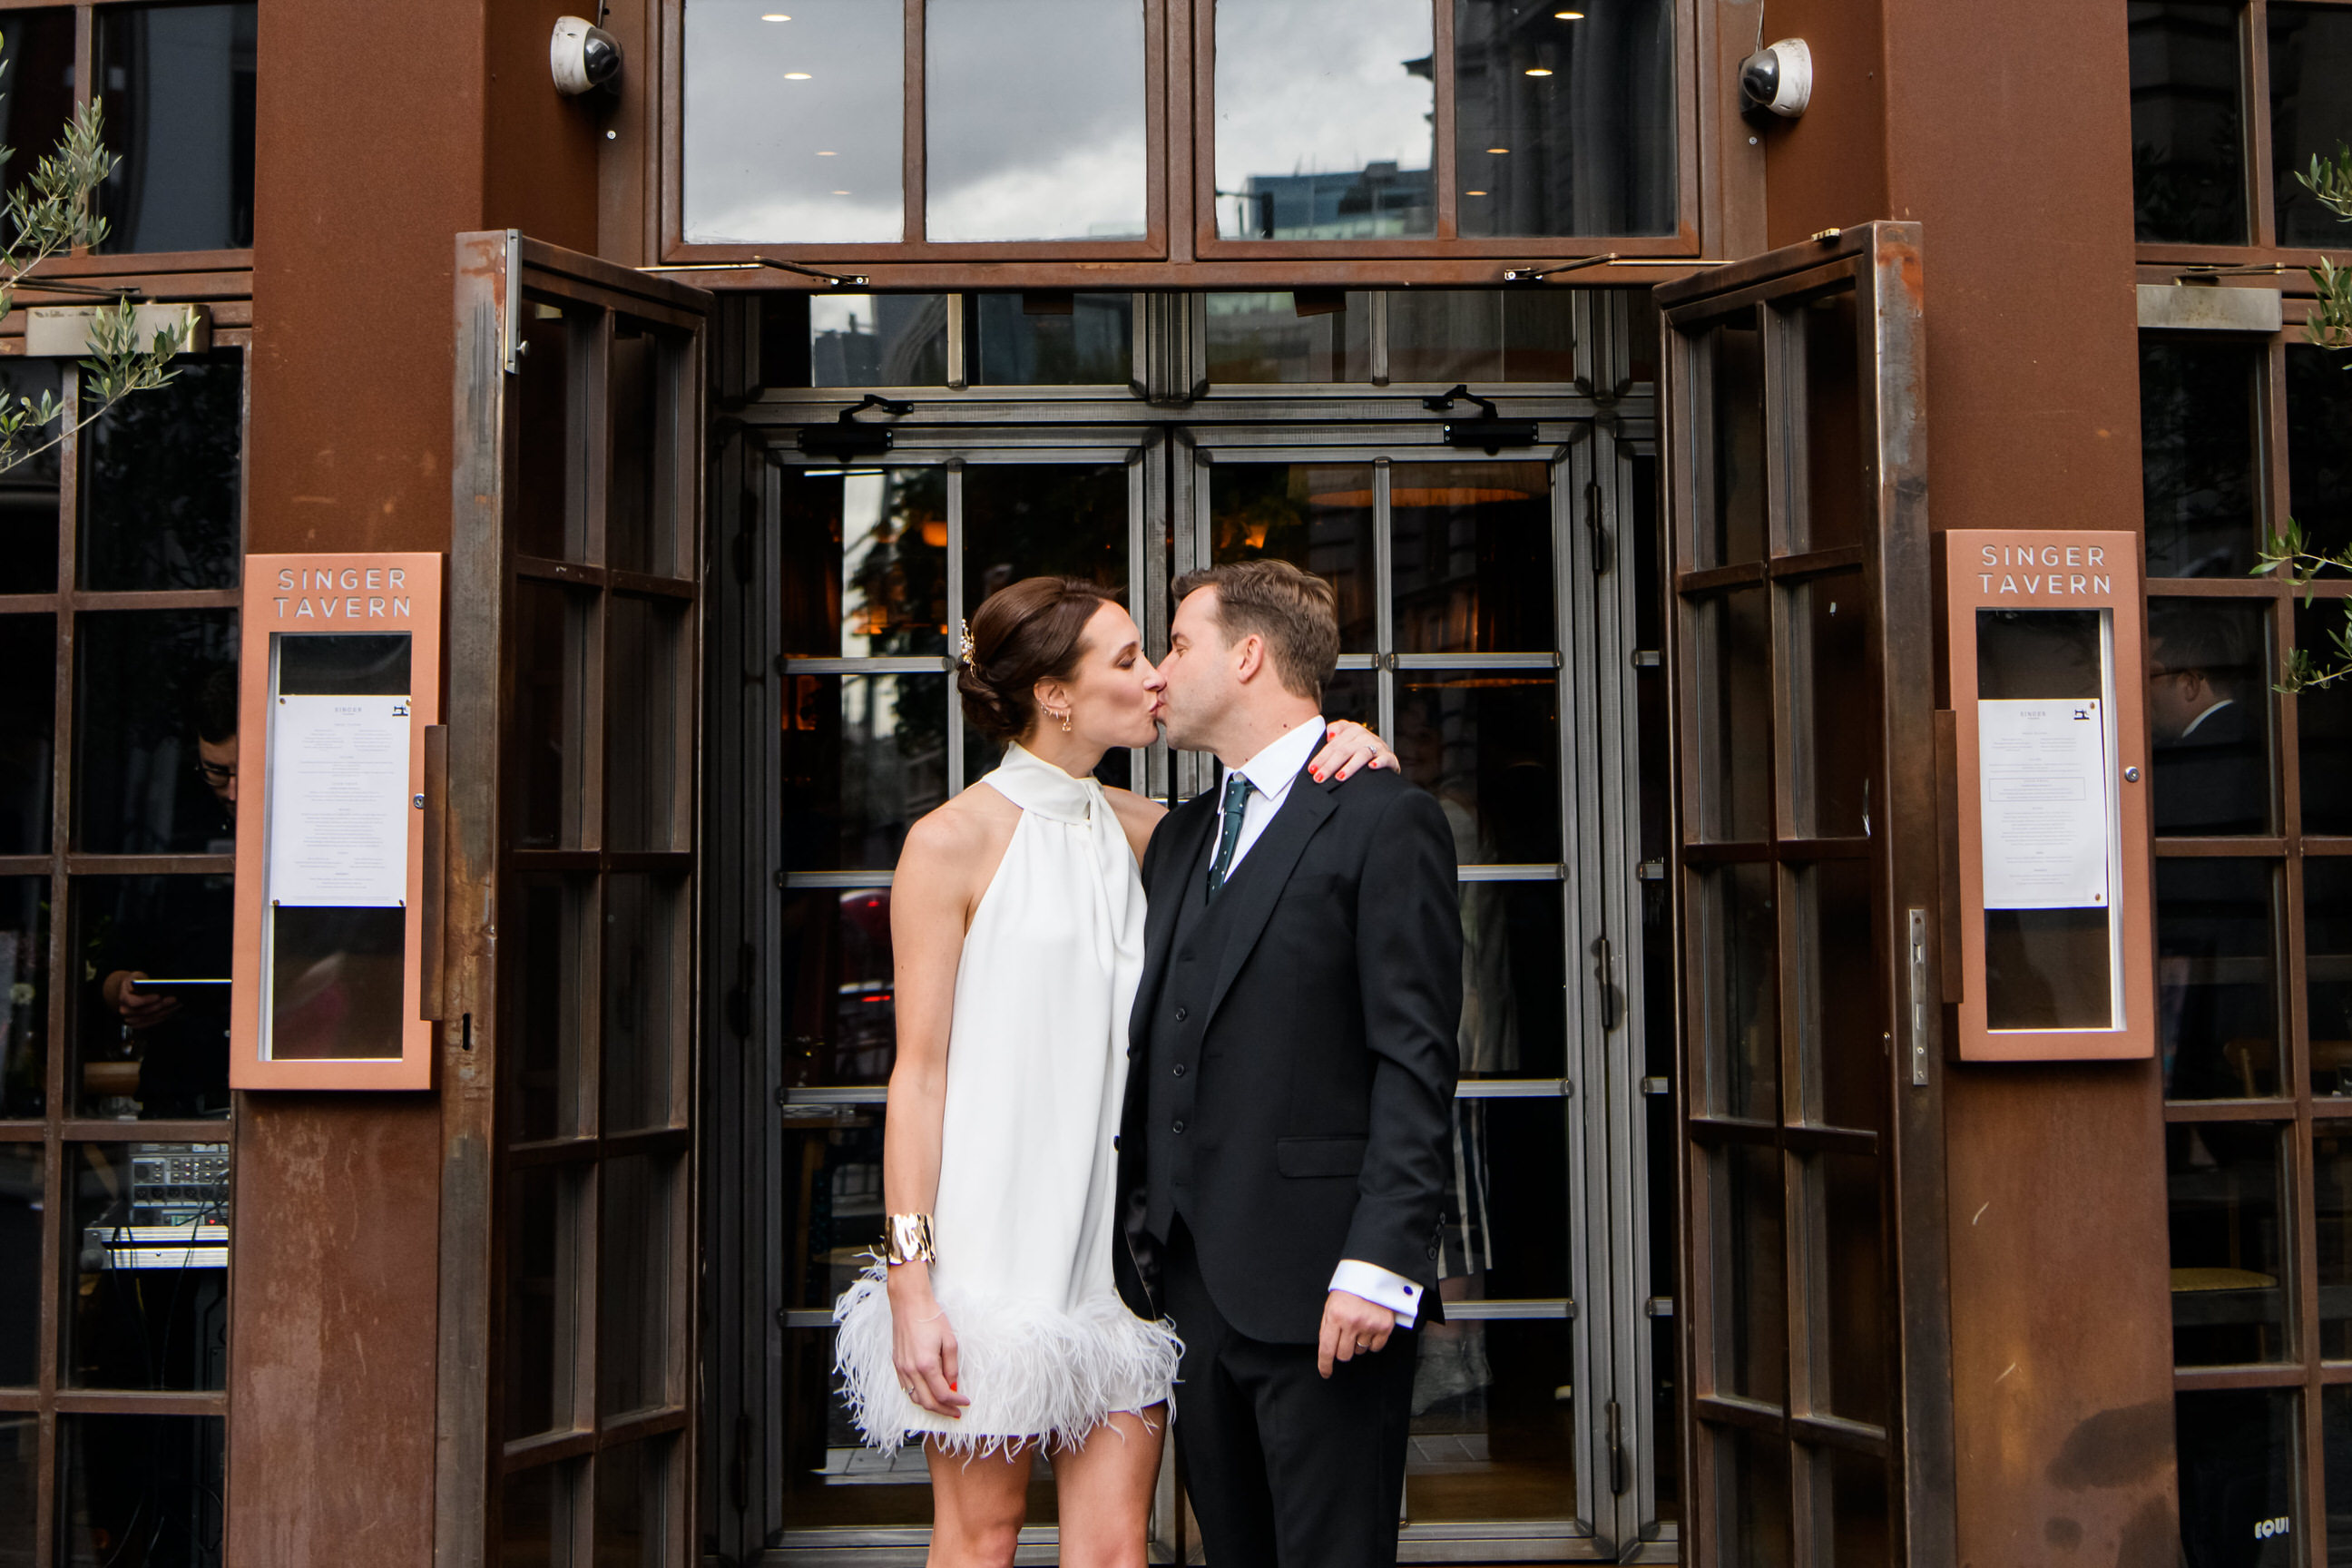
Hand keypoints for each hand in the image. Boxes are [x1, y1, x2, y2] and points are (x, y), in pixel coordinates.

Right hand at [104, 971, 179, 1029]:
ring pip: (152, 1018)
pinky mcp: (139, 1024)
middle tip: (174, 999)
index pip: (134, 1002)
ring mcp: (132, 1019)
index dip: (146, 1000)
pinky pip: (154, 1022)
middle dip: (161, 1005)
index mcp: (123, 998)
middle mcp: (125, 1011)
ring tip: (178, 1003)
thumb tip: (137, 985)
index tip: (159, 996)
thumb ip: (137, 979)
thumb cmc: (135, 982)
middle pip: (146, 1011)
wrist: (130, 991)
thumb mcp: (135, 976)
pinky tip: (173, 1009)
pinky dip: (165, 1016)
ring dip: (166, 1011)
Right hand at [887, 1267, 968, 1417]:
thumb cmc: (931, 1318)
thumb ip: (951, 1367)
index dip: (955, 1402)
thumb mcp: (949, 1341)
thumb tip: (953, 1385)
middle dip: (944, 1410)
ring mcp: (902, 1368)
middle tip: (956, 1412)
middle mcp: (911, 1370)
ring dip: (930, 1405)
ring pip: (915, 1398)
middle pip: (928, 1402)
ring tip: (944, 1406)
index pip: (942, 1394)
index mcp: (926, 1364)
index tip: (965, 1402)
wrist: (909, 1304)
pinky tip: (928, 1393)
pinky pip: (907, 1388)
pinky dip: (918, 1396)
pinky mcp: (897, 1365)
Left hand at [1308, 720, 1399, 782]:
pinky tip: (1371, 767)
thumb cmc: (1361, 747)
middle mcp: (1365, 736)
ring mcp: (1378, 746)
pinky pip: (1385, 759)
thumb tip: (1329, 735)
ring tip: (1339, 777)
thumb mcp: (1347, 736)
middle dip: (1330, 765)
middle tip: (1320, 777)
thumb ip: (1336, 731)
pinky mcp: (1389, 757)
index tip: (1312, 769)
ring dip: (1350, 766)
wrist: (1385, 755)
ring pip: (1362, 754)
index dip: (1322, 757)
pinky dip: (1379, 762)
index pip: (1333, 745)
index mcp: (1352, 730)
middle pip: (1344, 750)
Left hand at [1318, 1290, 1396, 1376]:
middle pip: (1344, 1355)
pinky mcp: (1384, 1327)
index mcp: (1335, 1316)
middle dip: (1343, 1350)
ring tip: (1360, 1325)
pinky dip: (1372, 1342)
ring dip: (1358, 1343)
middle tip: (1345, 1337)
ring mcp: (1369, 1325)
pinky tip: (1370, 1328)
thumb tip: (1326, 1350)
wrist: (1373, 1275)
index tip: (1325, 1372)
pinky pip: (1375, 1348)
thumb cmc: (1349, 1290)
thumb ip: (1327, 1327)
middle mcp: (1352, 1322)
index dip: (1325, 1365)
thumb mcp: (1331, 1305)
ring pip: (1360, 1351)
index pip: (1327, 1349)